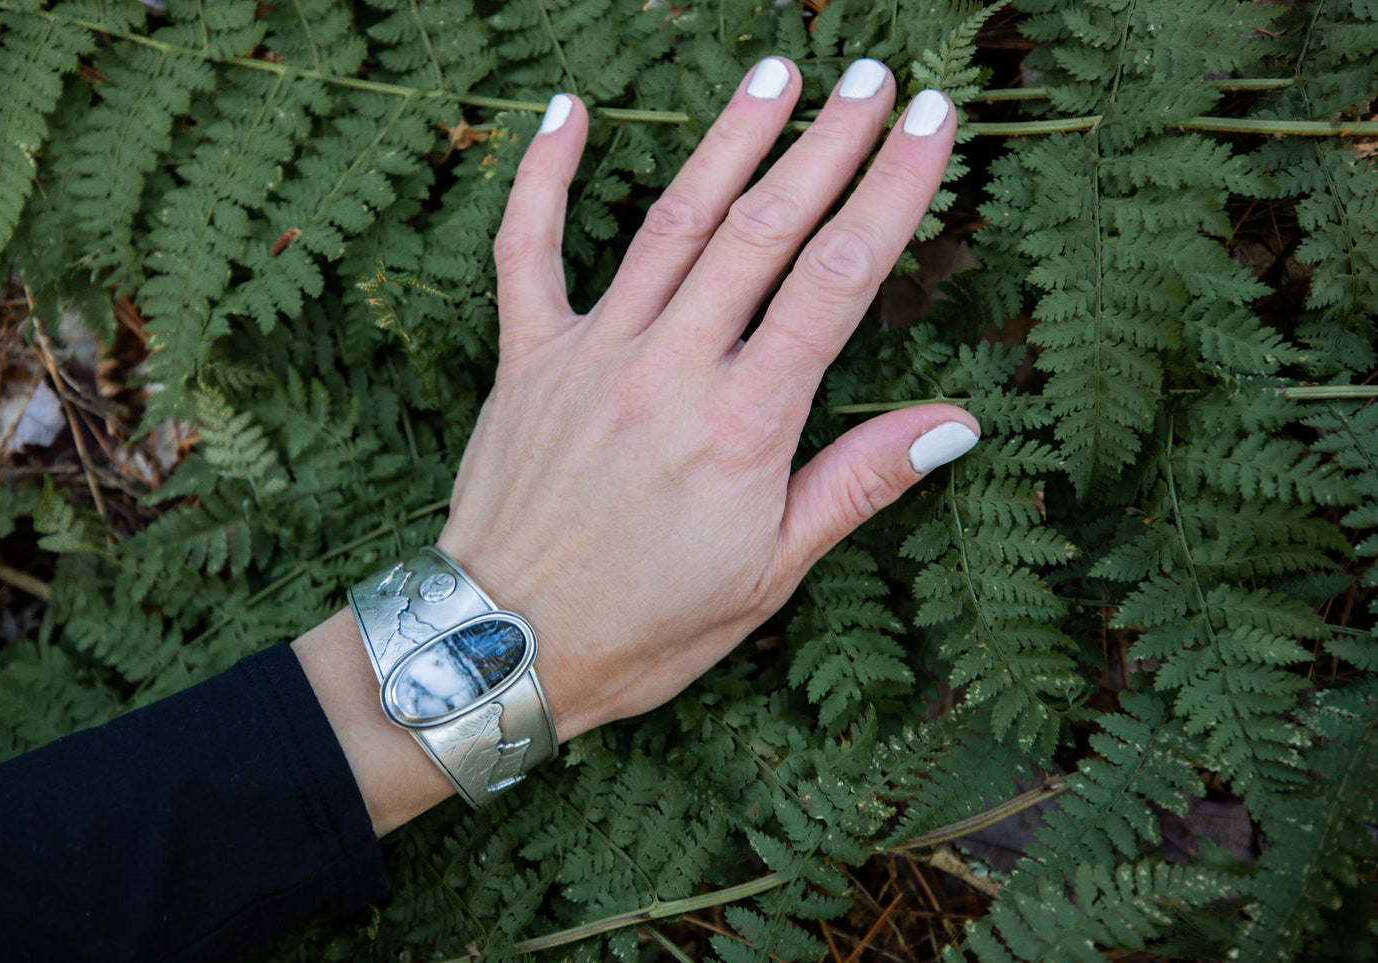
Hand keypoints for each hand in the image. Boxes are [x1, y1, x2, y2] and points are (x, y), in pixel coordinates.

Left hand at [437, 57, 979, 739]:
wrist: (505, 649)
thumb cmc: (646, 626)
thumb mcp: (770, 575)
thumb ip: (857, 483)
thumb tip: (955, 424)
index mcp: (744, 425)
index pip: (837, 282)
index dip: (892, 193)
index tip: (930, 125)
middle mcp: (670, 370)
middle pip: (764, 231)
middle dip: (826, 144)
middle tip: (872, 76)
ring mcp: (592, 355)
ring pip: (671, 224)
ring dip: (728, 139)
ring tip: (776, 70)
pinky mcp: (526, 360)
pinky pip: (527, 251)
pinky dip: (543, 176)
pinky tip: (568, 109)